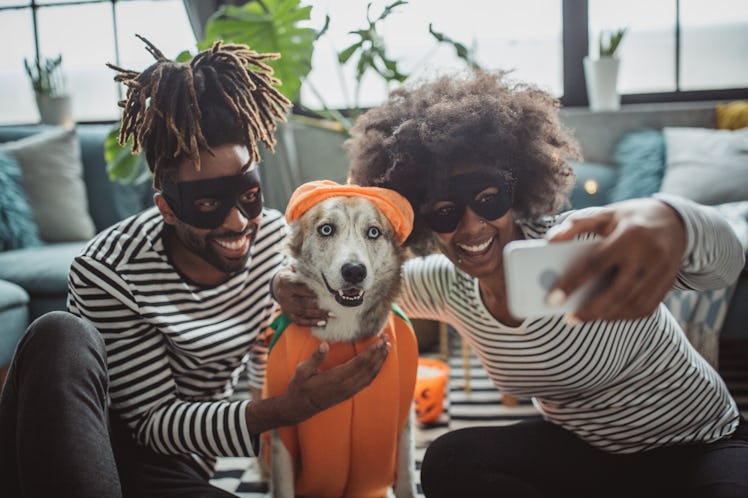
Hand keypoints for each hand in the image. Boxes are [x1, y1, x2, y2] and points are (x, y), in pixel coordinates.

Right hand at [246, 336, 389, 433]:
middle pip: (368, 368)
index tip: (379, 340)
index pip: (359, 363)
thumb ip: (315, 358)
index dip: (371, 351)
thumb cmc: (299, 387)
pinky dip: (376, 371)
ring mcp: (349, 391)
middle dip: (379, 353)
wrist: (300, 407)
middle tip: (387, 339)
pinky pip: (367, 382)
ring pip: (370, 376)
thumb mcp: (302, 371)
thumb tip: (324, 345)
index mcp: (335, 378)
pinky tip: (379, 363)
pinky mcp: (349, 394)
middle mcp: (345, 386)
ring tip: (387, 349)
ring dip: (380, 362)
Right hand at [272, 266, 328, 326]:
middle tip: (332, 305)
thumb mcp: (295, 269)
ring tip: (331, 314)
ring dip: (318, 314)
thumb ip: (305, 270)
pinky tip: (323, 322)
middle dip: (319, 304)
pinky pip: (300, 321)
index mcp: (285, 281)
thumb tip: (321, 269)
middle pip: (303, 302)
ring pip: (303, 312)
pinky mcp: (288, 315)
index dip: (315, 290)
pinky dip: (312, 322)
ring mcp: (286, 306)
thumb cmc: (293, 275)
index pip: (301, 287)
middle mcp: (284, 295)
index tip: (327, 292)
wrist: (278, 285)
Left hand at [547, 198, 686, 322]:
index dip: (572, 283)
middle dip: (590, 310)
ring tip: (583, 318)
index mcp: (630, 235)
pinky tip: (606, 315)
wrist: (675, 221)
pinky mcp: (669, 284)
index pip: (596, 264)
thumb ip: (576, 225)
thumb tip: (549, 240)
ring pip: (632, 304)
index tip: (552, 299)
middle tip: (568, 319)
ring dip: (606, 316)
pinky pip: (646, 308)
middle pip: (617, 292)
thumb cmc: (630, 218)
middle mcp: (649, 255)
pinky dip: (624, 316)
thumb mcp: (605, 214)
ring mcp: (663, 272)